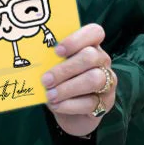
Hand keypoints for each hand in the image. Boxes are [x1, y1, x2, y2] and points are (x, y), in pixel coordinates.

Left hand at [41, 23, 116, 137]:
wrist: (70, 112)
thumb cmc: (61, 83)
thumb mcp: (56, 69)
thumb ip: (51, 62)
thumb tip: (35, 60)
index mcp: (90, 45)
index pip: (94, 32)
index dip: (76, 40)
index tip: (57, 51)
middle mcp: (102, 60)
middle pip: (90, 57)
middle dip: (65, 69)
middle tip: (46, 80)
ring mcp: (108, 81)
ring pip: (94, 79)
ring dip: (68, 88)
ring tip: (50, 95)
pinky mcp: (106, 102)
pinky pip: (90, 102)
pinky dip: (69, 105)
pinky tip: (56, 105)